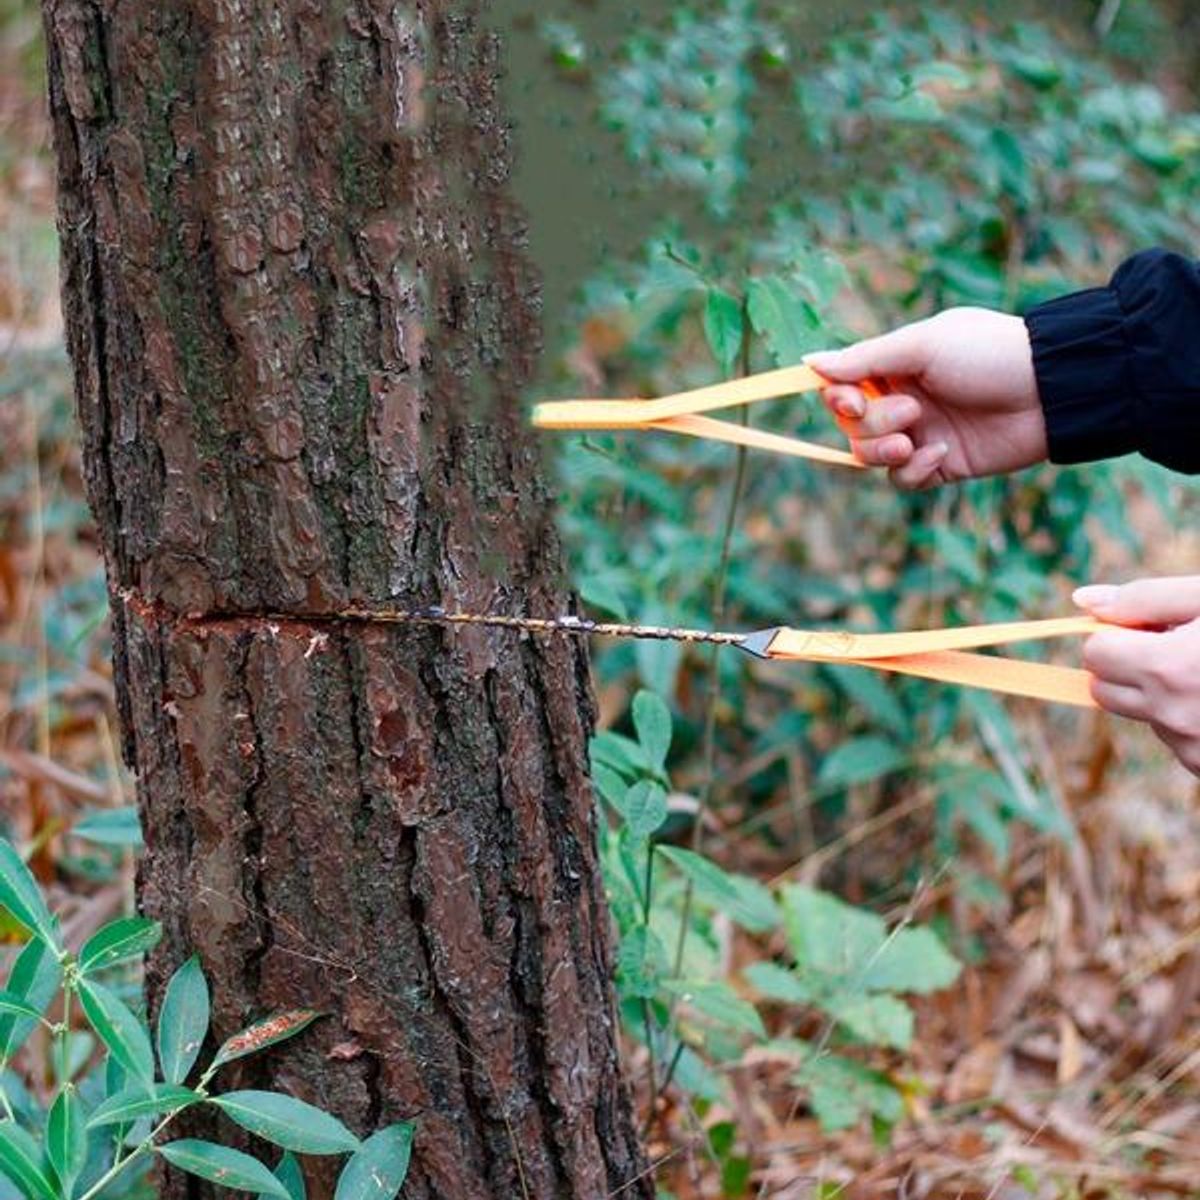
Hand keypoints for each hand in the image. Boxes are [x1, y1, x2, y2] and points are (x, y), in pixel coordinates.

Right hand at [805, 308, 1048, 488]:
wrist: (1051, 391)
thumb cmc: (988, 354)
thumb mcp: (922, 346)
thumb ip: (865, 358)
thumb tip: (809, 362)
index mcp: (895, 366)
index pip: (843, 388)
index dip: (838, 399)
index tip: (852, 400)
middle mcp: (903, 400)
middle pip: (853, 427)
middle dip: (873, 424)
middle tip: (912, 411)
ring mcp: (920, 434)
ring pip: (871, 457)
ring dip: (884, 451)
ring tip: (915, 440)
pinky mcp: (940, 465)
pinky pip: (903, 481)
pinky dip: (913, 471)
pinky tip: (940, 454)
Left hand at [1076, 576, 1199, 775]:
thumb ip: (1144, 598)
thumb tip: (1082, 600)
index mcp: (1168, 668)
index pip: (1095, 654)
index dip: (1116, 636)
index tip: (1149, 629)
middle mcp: (1173, 714)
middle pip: (1103, 690)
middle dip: (1126, 666)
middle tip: (1174, 648)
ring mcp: (1191, 746)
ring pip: (1138, 714)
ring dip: (1158, 693)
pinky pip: (1173, 737)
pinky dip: (1185, 718)